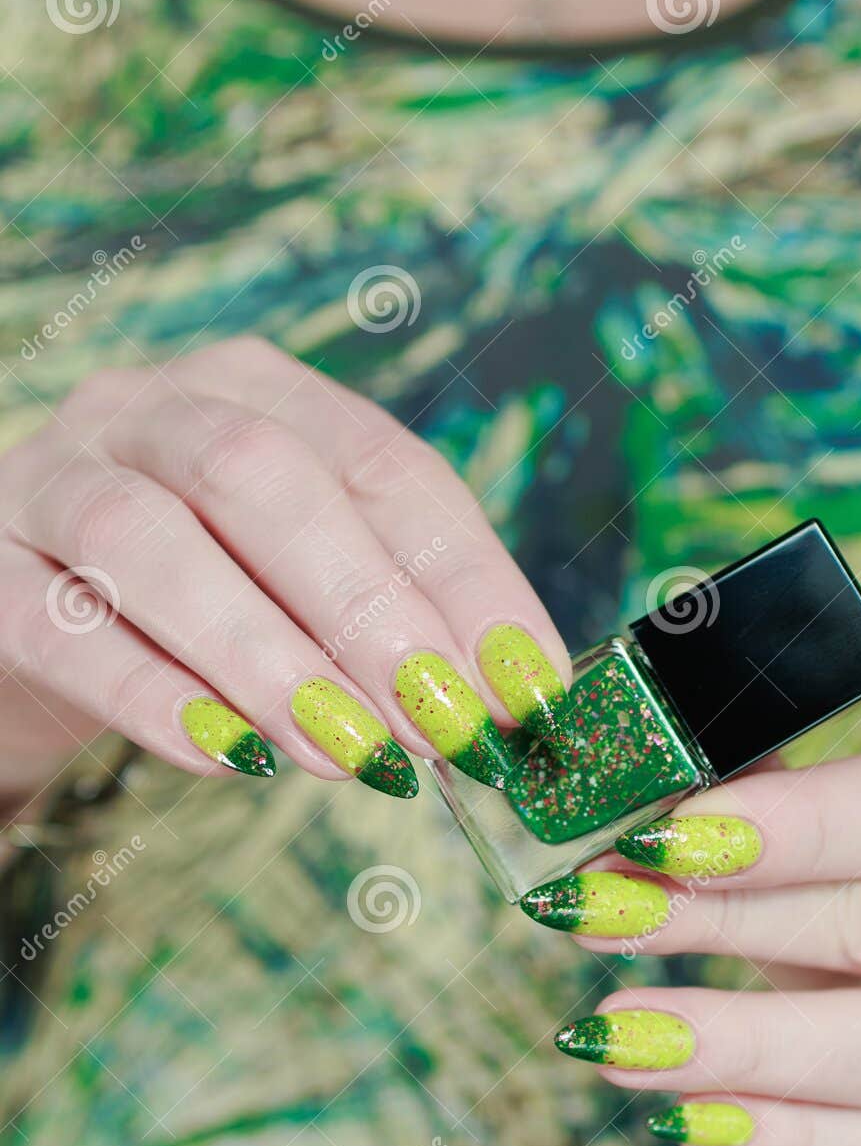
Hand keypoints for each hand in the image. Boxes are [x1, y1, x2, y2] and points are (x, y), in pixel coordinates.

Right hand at [0, 337, 567, 808]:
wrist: (29, 618)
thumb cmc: (197, 602)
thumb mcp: (299, 585)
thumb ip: (393, 616)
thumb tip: (514, 696)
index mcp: (255, 390)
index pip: (381, 464)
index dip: (464, 578)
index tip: (527, 686)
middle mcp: (148, 409)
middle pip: (262, 479)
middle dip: (367, 608)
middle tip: (439, 720)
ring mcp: (52, 479)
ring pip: (148, 538)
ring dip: (263, 654)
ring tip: (346, 750)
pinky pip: (61, 626)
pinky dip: (151, 695)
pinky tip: (228, 755)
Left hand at [527, 748, 860, 1145]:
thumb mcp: (859, 829)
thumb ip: (764, 818)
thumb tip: (631, 836)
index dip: (788, 826)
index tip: (661, 836)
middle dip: (714, 923)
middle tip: (593, 917)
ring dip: (735, 1047)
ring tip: (613, 1036)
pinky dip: (779, 1141)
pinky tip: (683, 1117)